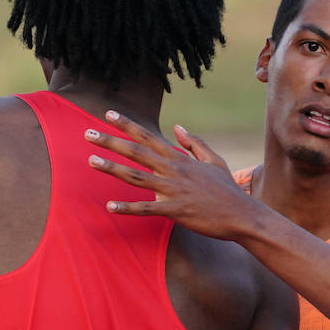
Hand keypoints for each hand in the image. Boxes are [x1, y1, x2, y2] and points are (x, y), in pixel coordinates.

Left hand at [85, 111, 258, 240]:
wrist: (242, 215)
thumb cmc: (227, 190)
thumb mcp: (214, 161)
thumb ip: (194, 143)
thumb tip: (177, 127)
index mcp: (180, 158)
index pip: (148, 136)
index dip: (127, 125)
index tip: (108, 114)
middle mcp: (173, 170)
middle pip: (136, 152)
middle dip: (110, 141)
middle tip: (87, 134)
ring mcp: (173, 190)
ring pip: (136, 176)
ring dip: (112, 168)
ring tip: (91, 161)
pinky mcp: (176, 210)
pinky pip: (147, 209)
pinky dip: (128, 207)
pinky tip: (110, 206)